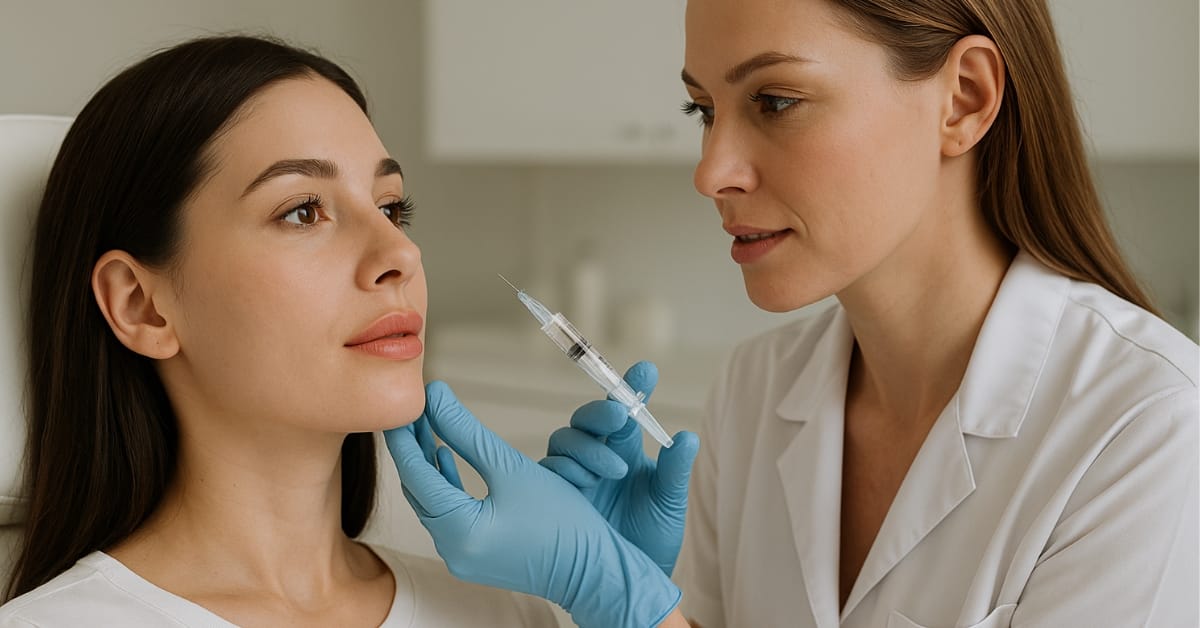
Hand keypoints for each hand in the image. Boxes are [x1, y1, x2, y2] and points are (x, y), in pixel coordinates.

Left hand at [385, 381, 680, 627]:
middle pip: (418, 489)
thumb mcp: (512, 467)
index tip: (398, 408)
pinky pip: (446, 515)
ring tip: (426, 427)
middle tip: (411, 411)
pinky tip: (446, 459)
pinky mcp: (474, 555)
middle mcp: (452, 550)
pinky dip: (444, 485)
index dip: (404, 437)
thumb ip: (467, 431)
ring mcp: (462, 556)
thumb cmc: (564, 524)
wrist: (594, 569)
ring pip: (430, 501)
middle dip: (413, 448)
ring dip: (427, 464)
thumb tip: (436, 398)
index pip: (415, 475)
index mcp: (458, 531)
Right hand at [539, 361, 699, 575]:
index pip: (627, 410)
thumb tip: (687, 437)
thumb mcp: (669, 503)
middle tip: (619, 415)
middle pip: (588, 419)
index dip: (632, 386)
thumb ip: (674, 471)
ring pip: (566, 439)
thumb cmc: (653, 538)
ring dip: (587, 447)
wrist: (631, 578)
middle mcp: (599, 455)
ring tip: (613, 470)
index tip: (646, 371)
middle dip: (601, 412)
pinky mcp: (556, 494)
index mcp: (628, 449)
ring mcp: (576, 474)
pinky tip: (586, 484)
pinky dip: (566, 468)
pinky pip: (549, 469)